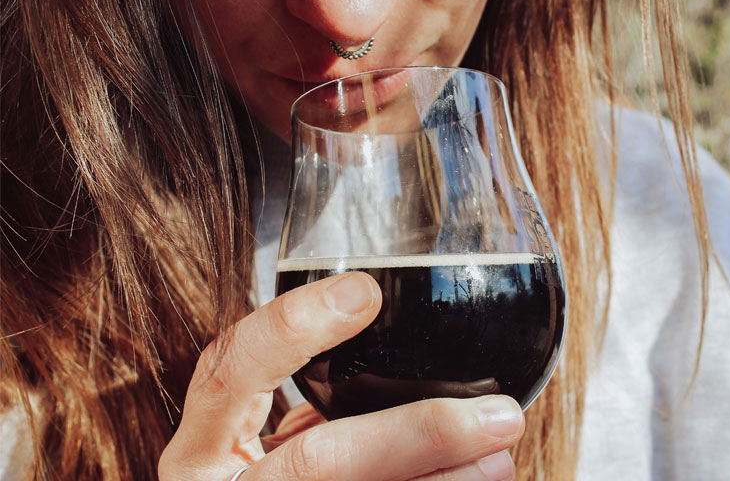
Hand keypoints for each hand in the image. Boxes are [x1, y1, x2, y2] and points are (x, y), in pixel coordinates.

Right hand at [158, 272, 523, 479]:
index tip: (364, 293)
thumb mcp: (258, 448)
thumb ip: (307, 410)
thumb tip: (380, 329)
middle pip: (317, 462)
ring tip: (503, 458)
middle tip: (499, 416)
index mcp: (200, 453)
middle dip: (418, 435)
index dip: (290, 330)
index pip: (227, 374)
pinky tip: (480, 480)